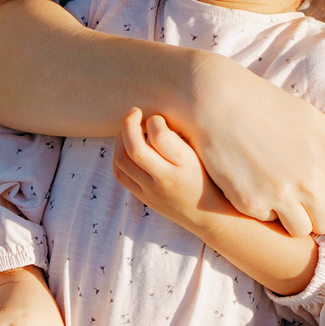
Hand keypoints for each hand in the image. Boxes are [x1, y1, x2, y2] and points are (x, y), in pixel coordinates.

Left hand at [113, 108, 232, 233]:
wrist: (206, 214)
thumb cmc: (205, 176)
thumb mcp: (200, 154)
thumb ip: (177, 138)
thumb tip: (152, 118)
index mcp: (185, 164)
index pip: (160, 137)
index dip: (155, 120)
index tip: (158, 118)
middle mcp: (165, 179)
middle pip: (135, 150)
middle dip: (129, 124)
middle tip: (135, 111)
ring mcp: (150, 190)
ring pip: (122, 160)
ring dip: (120, 138)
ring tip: (129, 127)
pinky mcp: (142, 196)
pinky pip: (120, 173)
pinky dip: (118, 154)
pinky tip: (124, 145)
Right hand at [181, 52, 324, 236]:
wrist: (219, 101)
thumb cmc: (268, 106)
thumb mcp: (315, 118)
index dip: (319, 192)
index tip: (299, 177)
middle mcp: (310, 181)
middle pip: (322, 223)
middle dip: (309, 213)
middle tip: (287, 192)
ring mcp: (282, 195)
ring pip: (298, 229)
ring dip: (286, 216)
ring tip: (269, 190)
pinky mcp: (253, 204)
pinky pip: (265, 221)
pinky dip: (258, 208)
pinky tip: (247, 182)